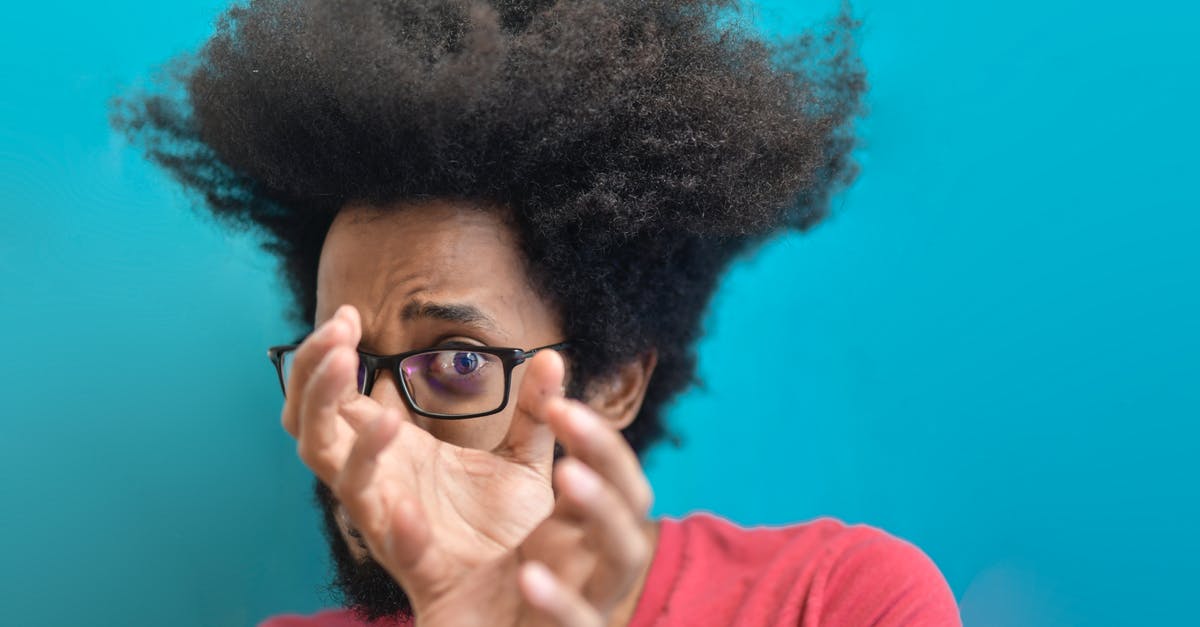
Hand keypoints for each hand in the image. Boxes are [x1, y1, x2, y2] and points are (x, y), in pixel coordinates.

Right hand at [283, 305, 653, 625]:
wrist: (526, 595)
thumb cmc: (508, 529)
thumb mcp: (526, 461)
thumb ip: (535, 412)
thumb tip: (553, 357)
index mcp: (389, 448)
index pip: (333, 394)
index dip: (325, 353)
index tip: (347, 315)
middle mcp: (372, 475)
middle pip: (308, 419)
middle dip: (312, 374)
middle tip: (337, 333)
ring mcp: (381, 511)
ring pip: (325, 459)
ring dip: (331, 417)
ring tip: (361, 383)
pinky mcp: (406, 553)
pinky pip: (380, 525)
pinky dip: (386, 502)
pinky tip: (404, 492)